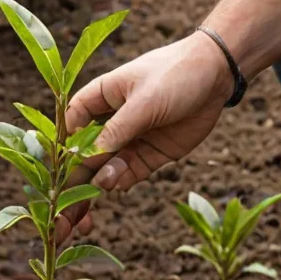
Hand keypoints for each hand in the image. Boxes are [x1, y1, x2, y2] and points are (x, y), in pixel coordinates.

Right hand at [65, 32, 235, 196]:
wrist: (219, 75)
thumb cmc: (176, 74)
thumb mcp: (144, 101)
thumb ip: (116, 131)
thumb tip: (88, 159)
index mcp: (99, 99)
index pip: (71, 125)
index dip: (64, 146)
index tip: (61, 165)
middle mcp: (109, 121)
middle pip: (84, 154)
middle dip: (76, 178)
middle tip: (66, 205)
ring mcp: (128, 139)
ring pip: (104, 167)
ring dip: (98, 182)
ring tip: (101, 189)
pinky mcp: (147, 155)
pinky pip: (127, 173)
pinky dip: (120, 181)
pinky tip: (116, 184)